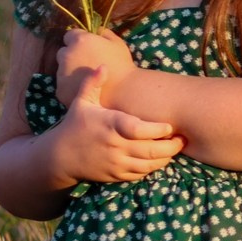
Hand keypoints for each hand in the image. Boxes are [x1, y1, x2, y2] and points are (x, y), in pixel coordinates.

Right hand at [49, 68, 185, 185]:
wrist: (59, 156)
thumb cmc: (74, 125)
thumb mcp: (81, 102)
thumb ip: (93, 83)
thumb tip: (103, 65)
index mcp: (110, 125)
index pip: (139, 130)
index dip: (158, 130)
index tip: (170, 127)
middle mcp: (115, 146)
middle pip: (151, 150)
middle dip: (171, 146)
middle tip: (182, 138)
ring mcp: (116, 162)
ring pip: (149, 164)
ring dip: (165, 158)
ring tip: (175, 148)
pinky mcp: (116, 175)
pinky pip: (141, 174)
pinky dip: (153, 168)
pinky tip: (160, 159)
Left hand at [56, 27, 136, 108]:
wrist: (123, 91)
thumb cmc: (122, 64)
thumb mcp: (116, 42)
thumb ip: (103, 32)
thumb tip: (95, 29)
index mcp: (79, 41)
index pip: (69, 35)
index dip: (78, 41)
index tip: (86, 48)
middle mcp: (66, 55)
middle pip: (63, 53)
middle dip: (72, 56)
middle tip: (87, 64)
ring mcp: (61, 73)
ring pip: (62, 69)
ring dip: (70, 71)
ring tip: (87, 79)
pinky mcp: (61, 90)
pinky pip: (63, 85)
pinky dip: (70, 86)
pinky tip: (84, 88)